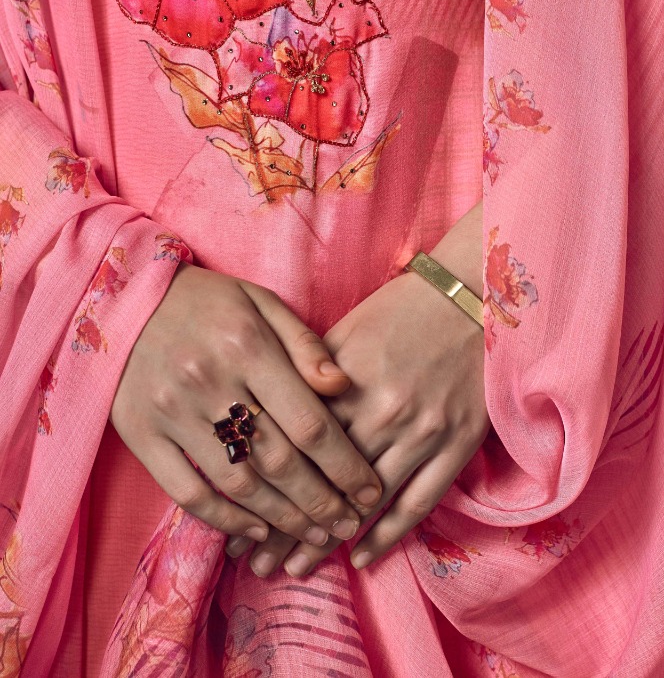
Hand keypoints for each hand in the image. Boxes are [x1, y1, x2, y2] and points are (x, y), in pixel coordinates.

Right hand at [112, 263, 383, 557]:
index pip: (310, 422)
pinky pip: (187, 491)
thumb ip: (306, 346)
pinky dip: (226, 518)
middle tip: (349, 524)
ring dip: (283, 517)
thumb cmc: (208, 302)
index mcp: (248, 347)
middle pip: (279, 460)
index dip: (345, 465)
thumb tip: (344, 387)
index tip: (371, 490)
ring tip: (316, 535)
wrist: (121, 300)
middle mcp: (210, 382)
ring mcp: (171, 412)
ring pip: (238, 482)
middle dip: (322, 501)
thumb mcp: (262, 304)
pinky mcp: (140, 435)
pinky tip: (259, 530)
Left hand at [237, 202, 485, 577]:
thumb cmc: (401, 310)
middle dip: (286, 529)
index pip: (296, 451)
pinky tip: (361, 557)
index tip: (239, 524)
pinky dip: (389, 534)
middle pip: (325, 483)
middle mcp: (384, 411)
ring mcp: (424, 430)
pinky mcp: (458, 442)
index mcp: (347, 383)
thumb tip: (266, 418)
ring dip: (328, 540)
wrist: (473, 296)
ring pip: (368, 501)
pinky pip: (420, 501)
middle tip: (258, 564)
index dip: (265, 493)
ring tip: (296, 570)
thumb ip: (306, 377)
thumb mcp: (344, 332)